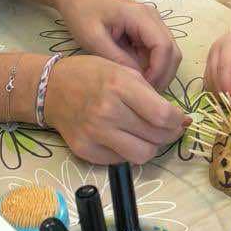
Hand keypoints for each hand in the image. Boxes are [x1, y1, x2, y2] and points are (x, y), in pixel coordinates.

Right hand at [43, 56, 186, 163]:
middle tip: (166, 128)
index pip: (162, 115)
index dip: (178, 121)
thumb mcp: (121, 70)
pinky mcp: (86, 151)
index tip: (179, 119)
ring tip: (147, 135)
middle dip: (168, 134)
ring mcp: (95, 134)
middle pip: (156, 137)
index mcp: (118, 85)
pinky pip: (121, 160)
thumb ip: (149, 92)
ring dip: (151, 147)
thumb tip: (178, 117)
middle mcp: (107, 112)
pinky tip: (124, 138)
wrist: (50, 89)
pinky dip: (128, 152)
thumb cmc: (89, 74)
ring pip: (142, 155)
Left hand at [56, 0, 180, 89]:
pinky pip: (157, 53)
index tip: (143, 89)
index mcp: (141, 16)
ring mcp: (152, 24)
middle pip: (172, 51)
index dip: (158, 71)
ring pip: (168, 54)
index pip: (164, 47)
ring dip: (159, 73)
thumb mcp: (93, 38)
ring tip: (140, 88)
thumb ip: (116, 58)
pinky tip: (137, 78)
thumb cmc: (82, 13)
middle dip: (163, 75)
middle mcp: (153, 18)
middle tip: (144, 94)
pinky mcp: (147, 31)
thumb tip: (137, 80)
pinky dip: (152, 67)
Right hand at [204, 24, 230, 96]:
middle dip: (225, 94)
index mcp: (229, 45)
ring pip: (208, 82)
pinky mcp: (209, 65)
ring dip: (221, 94)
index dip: (228, 88)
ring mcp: (210, 58)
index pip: (224, 69)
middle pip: (213, 78)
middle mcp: (215, 51)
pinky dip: (219, 91)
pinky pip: (209, 82)